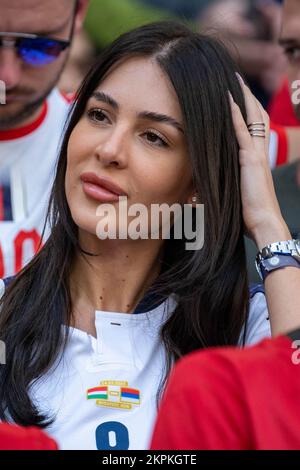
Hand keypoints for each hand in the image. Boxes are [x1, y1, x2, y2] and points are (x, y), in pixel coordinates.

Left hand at [229, 74, 290, 248]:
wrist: (264, 223)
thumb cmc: (250, 214)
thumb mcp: (237, 193)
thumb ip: (227, 182)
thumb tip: (202, 186)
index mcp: (257, 159)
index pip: (254, 127)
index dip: (247, 110)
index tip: (236, 97)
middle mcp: (260, 152)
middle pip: (257, 116)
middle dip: (248, 96)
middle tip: (236, 79)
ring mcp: (256, 154)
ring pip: (252, 118)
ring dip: (242, 98)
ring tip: (233, 80)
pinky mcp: (250, 160)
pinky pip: (242, 131)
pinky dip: (235, 114)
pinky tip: (227, 99)